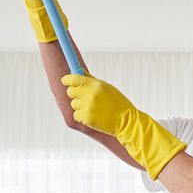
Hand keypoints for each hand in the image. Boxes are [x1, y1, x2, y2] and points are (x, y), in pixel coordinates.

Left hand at [61, 75, 185, 178]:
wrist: (126, 121)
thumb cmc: (117, 103)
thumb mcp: (106, 87)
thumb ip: (91, 80)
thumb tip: (79, 71)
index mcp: (96, 85)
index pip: (73, 79)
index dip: (67, 80)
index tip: (65, 80)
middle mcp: (90, 95)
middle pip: (70, 92)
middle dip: (74, 93)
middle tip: (83, 96)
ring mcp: (87, 107)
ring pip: (73, 104)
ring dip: (80, 106)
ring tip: (93, 108)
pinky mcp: (86, 118)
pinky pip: (76, 115)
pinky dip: (81, 116)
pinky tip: (93, 115)